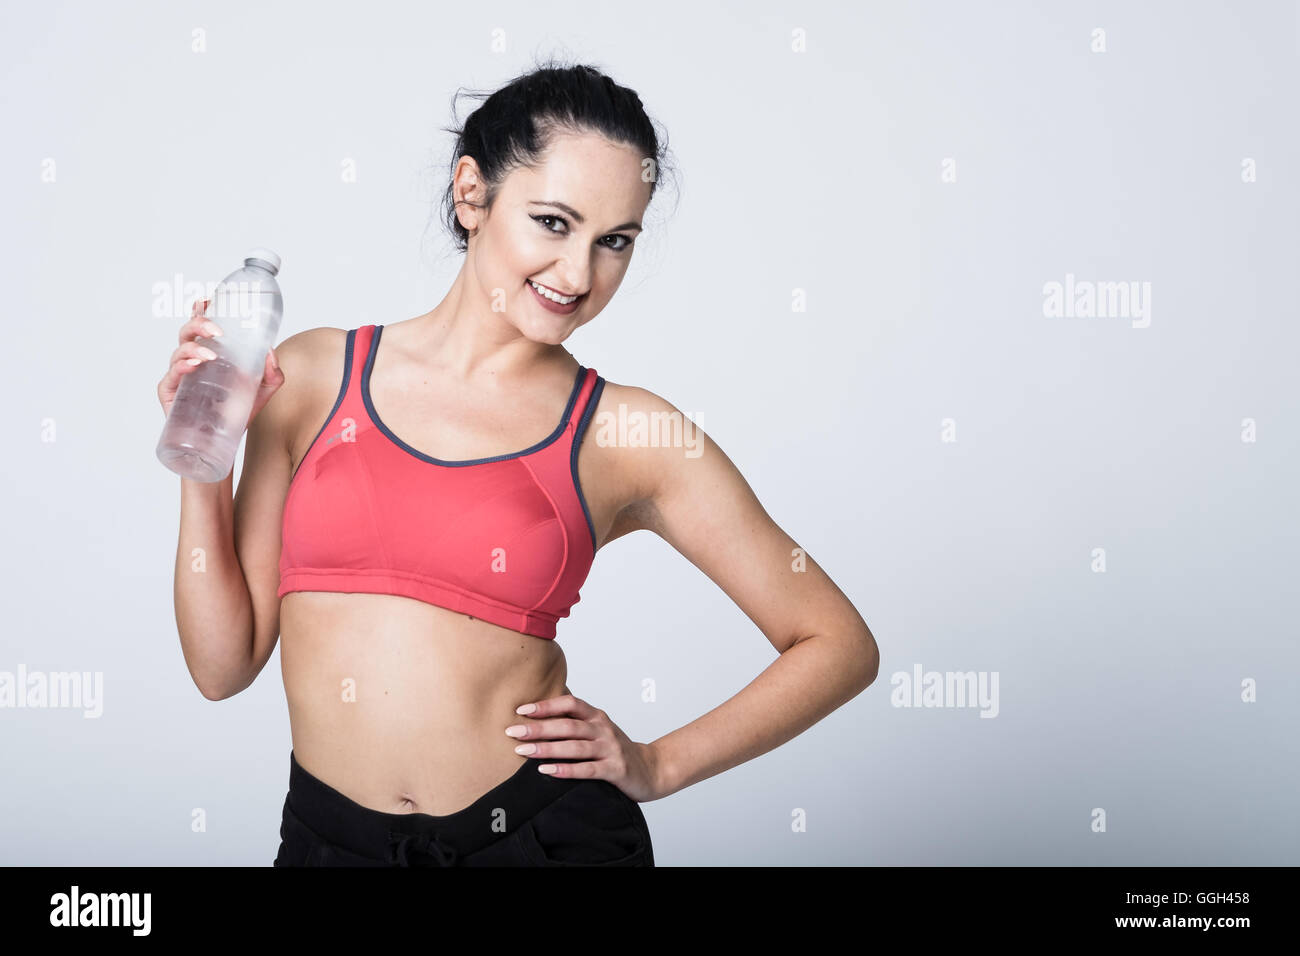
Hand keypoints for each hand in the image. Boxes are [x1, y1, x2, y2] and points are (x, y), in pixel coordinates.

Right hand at [158, 296, 283, 421]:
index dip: (201, 310)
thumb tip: (270, 352)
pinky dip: (182, 367)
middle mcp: (192, 360)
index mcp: (210, 353)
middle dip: (199, 324)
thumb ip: (271, 373)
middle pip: (188, 332)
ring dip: (194, 348)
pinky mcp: (171, 393)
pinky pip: (171, 375)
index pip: (202, 326)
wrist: (225, 443)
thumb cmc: (238, 413)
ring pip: (179, 351)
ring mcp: (180, 376)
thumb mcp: (262, 391)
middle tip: (217, 330)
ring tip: (210, 355)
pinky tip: (194, 365)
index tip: (208, 301)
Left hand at [506, 693, 664, 801]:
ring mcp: (610, 749)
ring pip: (574, 747)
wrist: (651, 770)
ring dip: (547, 748)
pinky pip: (587, 770)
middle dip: (538, 728)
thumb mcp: (598, 729)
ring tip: (523, 751)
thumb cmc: (615, 749)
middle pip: (568, 725)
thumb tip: (541, 710)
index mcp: (597, 716)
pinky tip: (547, 771)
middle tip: (512, 731)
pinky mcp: (614, 770)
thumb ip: (575, 721)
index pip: (570, 703)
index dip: (546, 705)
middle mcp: (603, 729)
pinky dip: (566, 770)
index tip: (521, 710)